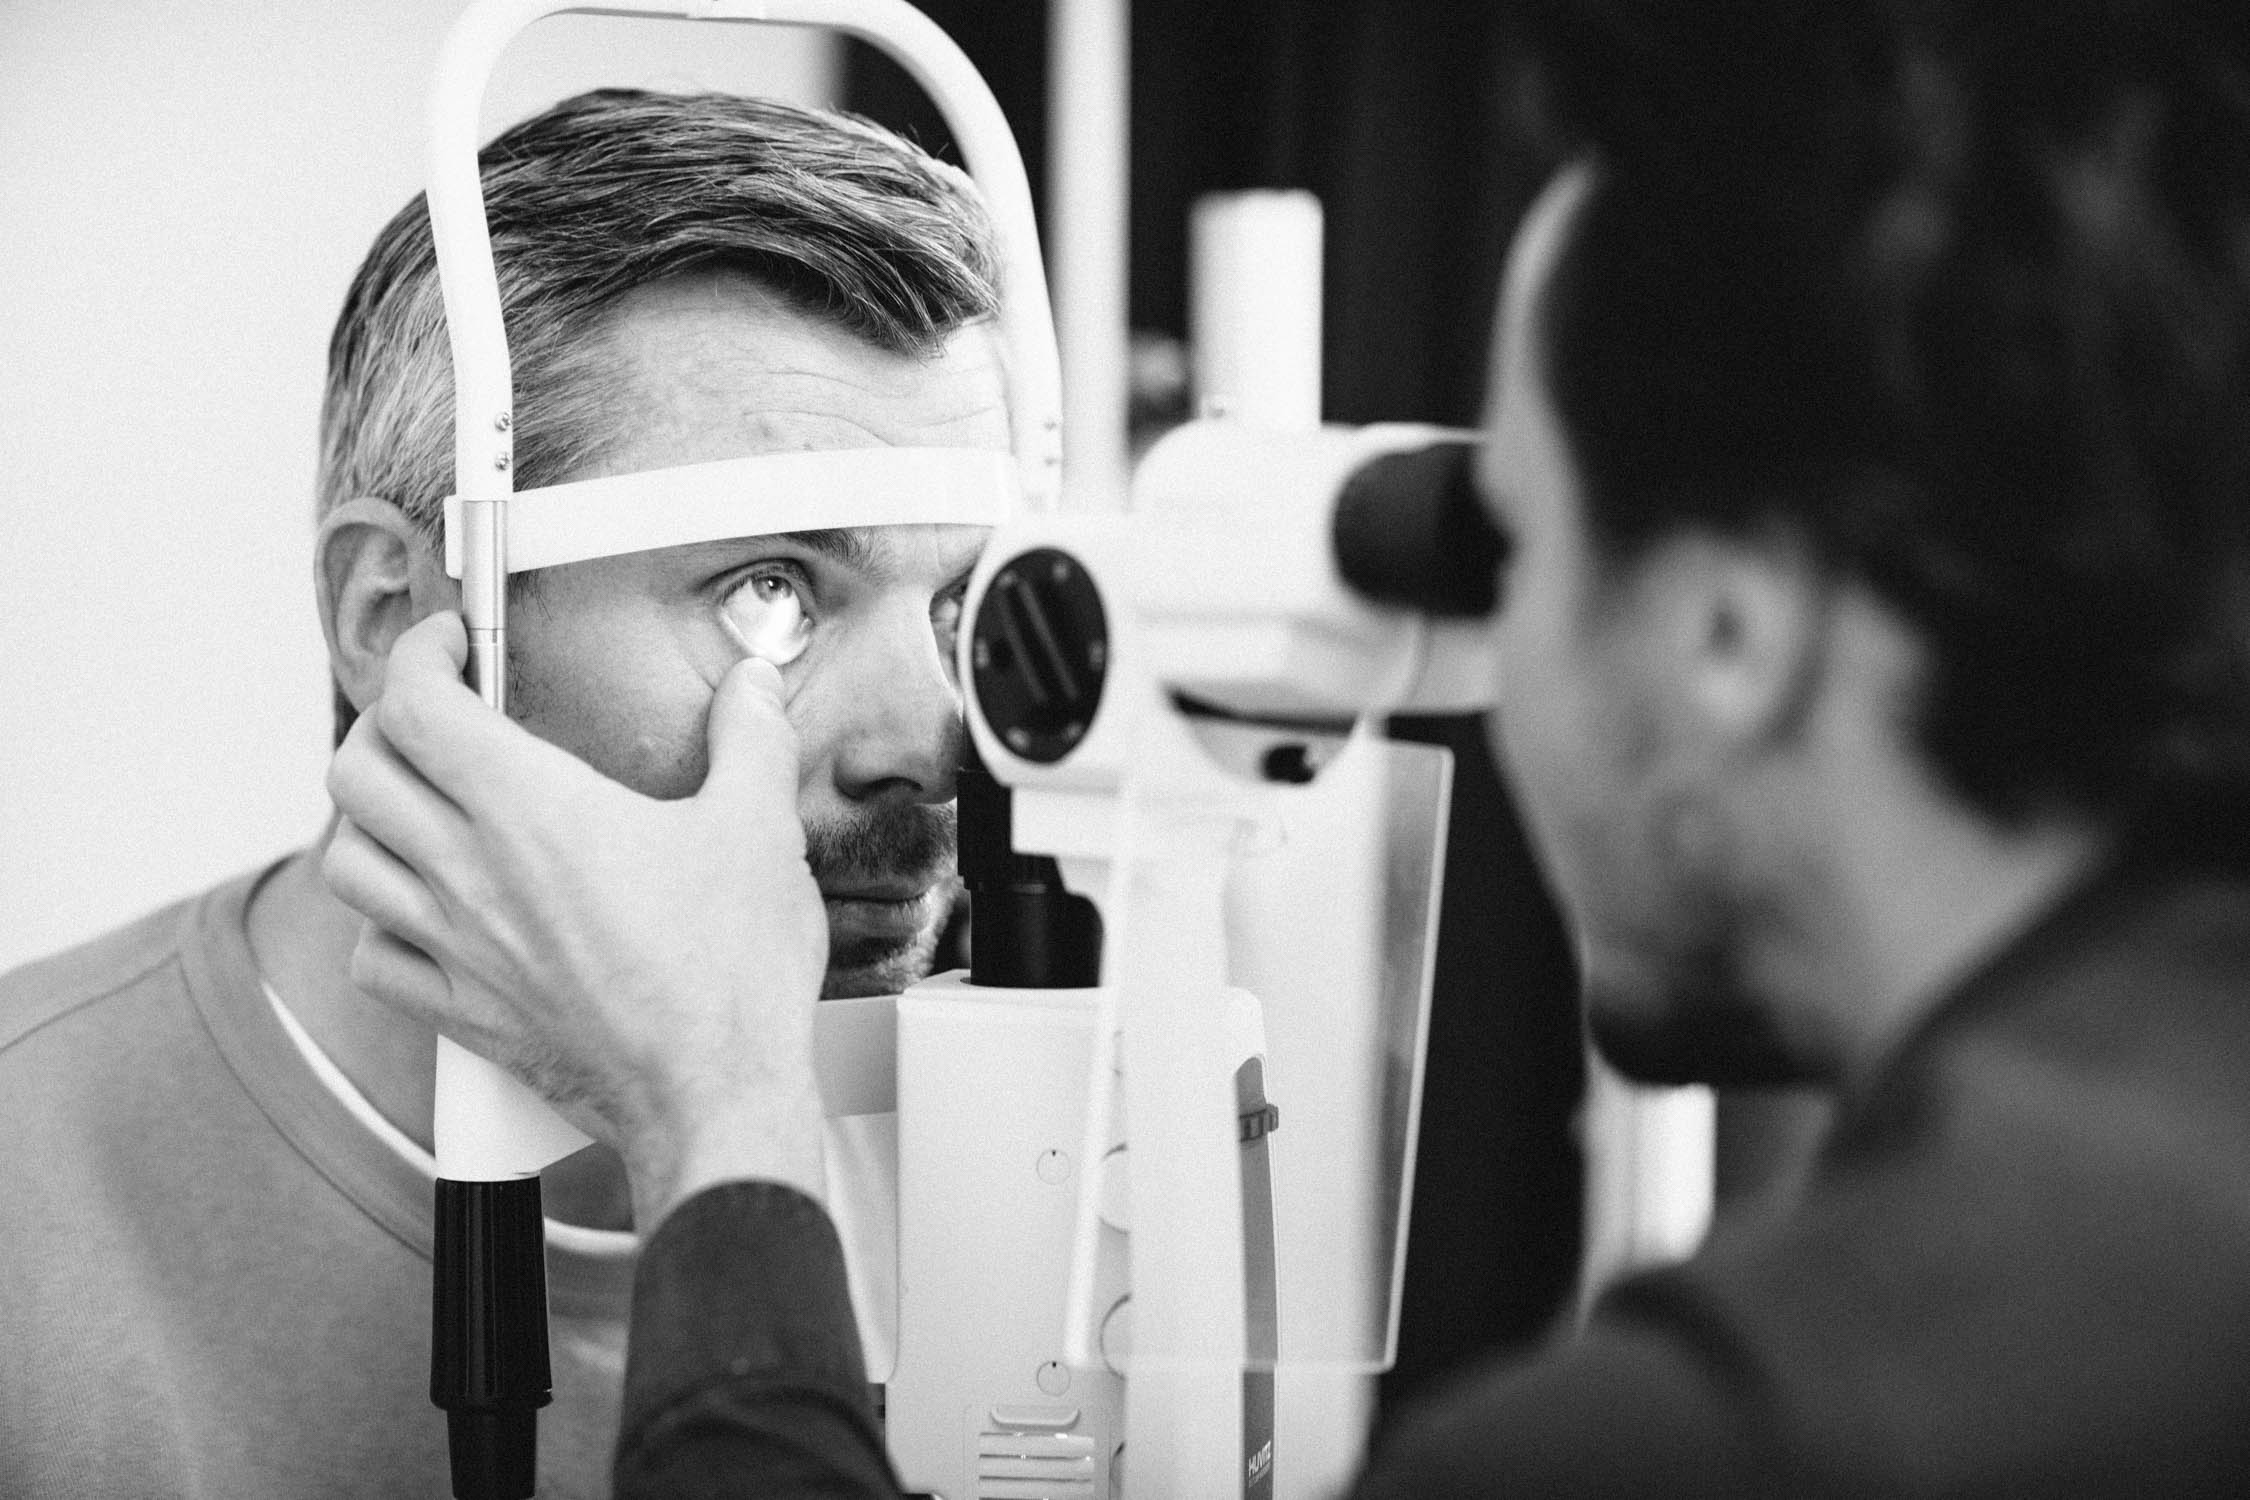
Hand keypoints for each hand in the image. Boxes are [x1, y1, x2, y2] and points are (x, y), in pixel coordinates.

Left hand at [323, 611, 828, 1227]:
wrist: (714, 1094)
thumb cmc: (731, 971)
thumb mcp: (760, 828)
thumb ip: (750, 740)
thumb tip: (753, 688)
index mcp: (532, 808)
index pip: (416, 703)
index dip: (420, 652)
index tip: (454, 644)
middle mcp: (471, 872)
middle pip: (357, 770)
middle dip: (386, 724)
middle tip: (438, 718)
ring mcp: (455, 947)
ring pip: (345, 861)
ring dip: (369, 821)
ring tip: (419, 808)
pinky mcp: (461, 1012)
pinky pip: (373, 958)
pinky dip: (380, 923)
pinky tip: (424, 913)